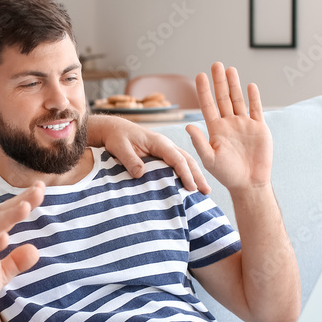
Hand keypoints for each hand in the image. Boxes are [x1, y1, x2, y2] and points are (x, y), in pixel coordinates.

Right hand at [0, 183, 43, 314]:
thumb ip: (16, 262)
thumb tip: (35, 249)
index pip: (6, 215)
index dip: (22, 200)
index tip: (40, 186)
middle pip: (0, 215)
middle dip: (19, 201)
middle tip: (39, 188)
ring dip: (7, 217)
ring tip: (26, 206)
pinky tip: (4, 238)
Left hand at [90, 114, 209, 193]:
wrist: (115, 129)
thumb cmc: (117, 137)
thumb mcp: (119, 148)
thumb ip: (130, 160)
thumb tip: (141, 174)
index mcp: (159, 142)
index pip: (177, 159)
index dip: (185, 174)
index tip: (192, 188)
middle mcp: (166, 145)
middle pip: (187, 159)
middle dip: (198, 175)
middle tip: (207, 192)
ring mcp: (166, 149)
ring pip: (186, 161)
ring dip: (195, 175)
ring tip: (204, 191)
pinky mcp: (162, 154)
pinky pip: (178, 163)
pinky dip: (187, 173)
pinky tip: (190, 185)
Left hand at [187, 63, 272, 192]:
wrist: (249, 183)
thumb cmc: (227, 174)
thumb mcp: (209, 159)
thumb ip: (199, 142)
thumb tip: (188, 126)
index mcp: (215, 129)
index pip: (207, 105)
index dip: (203, 90)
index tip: (199, 75)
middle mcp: (228, 123)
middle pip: (223, 98)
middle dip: (219, 81)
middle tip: (216, 64)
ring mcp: (244, 124)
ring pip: (238, 99)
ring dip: (234, 84)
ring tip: (230, 69)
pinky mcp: (258, 128)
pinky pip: (255, 109)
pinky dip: (253, 97)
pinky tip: (250, 85)